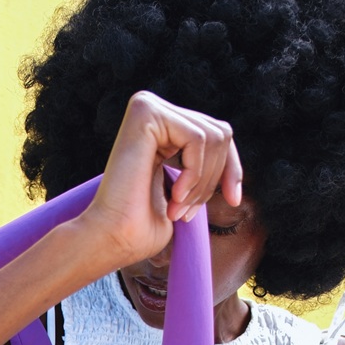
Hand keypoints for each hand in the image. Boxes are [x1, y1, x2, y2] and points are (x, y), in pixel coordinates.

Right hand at [74, 91, 242, 275]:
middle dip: (214, 179)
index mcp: (160, 128)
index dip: (231, 168)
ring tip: (177, 209)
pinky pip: (197, 138)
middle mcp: (153, 110)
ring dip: (202, 182)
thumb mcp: (183, 194)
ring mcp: (149, 106)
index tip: (233, 200)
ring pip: (213, 136)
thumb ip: (202, 168)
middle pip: (220, 132)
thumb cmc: (140, 229)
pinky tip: (173, 196)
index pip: (216, 134)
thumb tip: (228, 155)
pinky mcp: (147, 111)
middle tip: (186, 214)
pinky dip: (194, 174)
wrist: (111, 238)